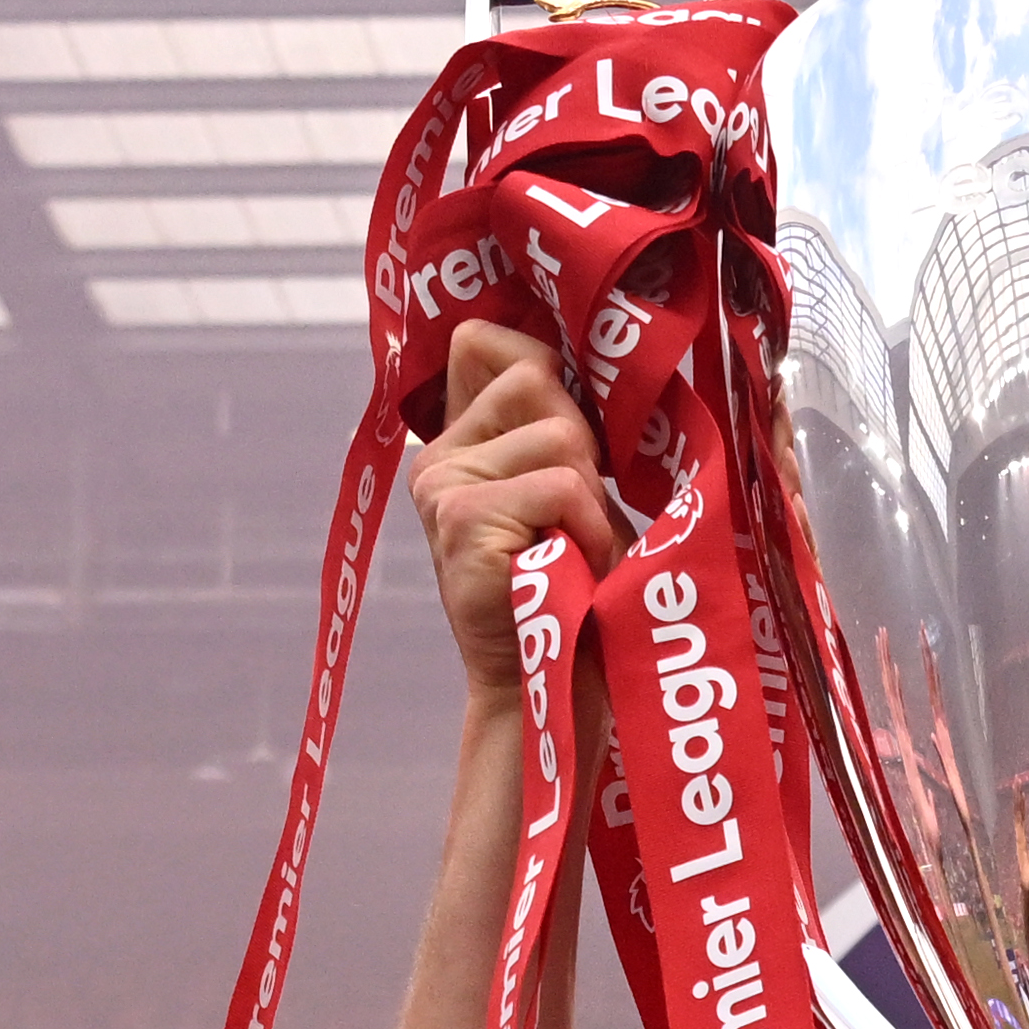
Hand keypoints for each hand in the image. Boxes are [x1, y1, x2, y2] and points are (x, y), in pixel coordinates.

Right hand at [409, 322, 604, 702]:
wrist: (553, 686)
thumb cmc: (575, 590)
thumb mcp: (570, 493)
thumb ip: (553, 421)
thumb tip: (554, 350)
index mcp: (456, 443)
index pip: (486, 342)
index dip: (547, 368)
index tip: (574, 436)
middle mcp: (436, 458)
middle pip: (537, 381)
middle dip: (583, 448)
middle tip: (574, 522)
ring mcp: (442, 486)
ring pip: (561, 436)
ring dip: (592, 502)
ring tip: (574, 555)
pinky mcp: (462, 517)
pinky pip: (562, 485)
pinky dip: (588, 532)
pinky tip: (568, 574)